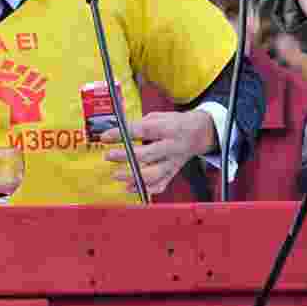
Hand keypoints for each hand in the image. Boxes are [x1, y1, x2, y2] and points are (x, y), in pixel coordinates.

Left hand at [101, 110, 215, 194]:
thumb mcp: (161, 116)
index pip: (143, 130)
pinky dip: (145, 188)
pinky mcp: (174, 172)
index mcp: (170, 128)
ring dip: (133, 176)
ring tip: (116, 174)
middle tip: (108, 155)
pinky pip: (161, 184)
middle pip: (148, 154)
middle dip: (125, 156)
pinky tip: (130, 186)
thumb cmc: (177, 123)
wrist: (201, 132)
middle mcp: (173, 146)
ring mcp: (174, 162)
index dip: (123, 134)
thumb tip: (118, 132)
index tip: (106, 136)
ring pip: (154, 174)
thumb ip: (141, 124)